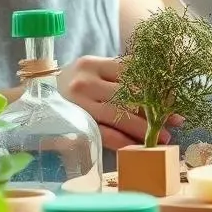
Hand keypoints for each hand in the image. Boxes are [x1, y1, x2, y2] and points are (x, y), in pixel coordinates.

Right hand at [57, 56, 183, 151]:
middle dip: (156, 109)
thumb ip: (120, 75)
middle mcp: (85, 82)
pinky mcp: (76, 125)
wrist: (35, 100)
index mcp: (94, 65)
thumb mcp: (94, 72)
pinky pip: (106, 135)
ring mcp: (79, 105)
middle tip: (176, 120)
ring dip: (145, 129)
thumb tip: (161, 88)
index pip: (132, 72)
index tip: (175, 97)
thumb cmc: (74, 85)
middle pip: (128, 94)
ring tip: (164, 137)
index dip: (156, 85)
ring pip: (120, 116)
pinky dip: (126, 143)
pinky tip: (140, 147)